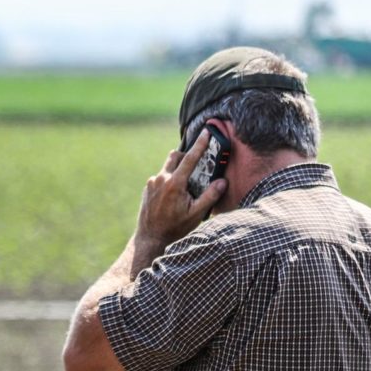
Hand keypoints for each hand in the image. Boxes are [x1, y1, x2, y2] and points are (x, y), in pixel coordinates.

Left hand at [135, 129, 227, 252]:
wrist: (151, 237)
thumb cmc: (175, 227)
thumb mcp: (196, 214)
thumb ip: (210, 196)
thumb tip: (222, 181)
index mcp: (174, 183)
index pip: (190, 158)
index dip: (200, 144)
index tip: (206, 132)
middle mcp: (161, 179)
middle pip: (175, 156)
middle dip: (186, 156)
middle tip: (195, 165)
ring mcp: (152, 183)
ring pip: (167, 167)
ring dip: (177, 170)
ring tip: (184, 187)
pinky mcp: (147, 188)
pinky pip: (160, 178)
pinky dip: (168, 180)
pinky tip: (172, 197)